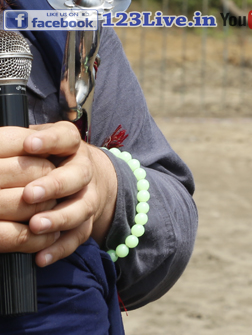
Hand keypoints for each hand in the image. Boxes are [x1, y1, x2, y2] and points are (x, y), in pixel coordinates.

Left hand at [0, 122, 118, 266]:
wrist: (89, 177)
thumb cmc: (52, 159)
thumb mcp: (41, 142)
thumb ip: (19, 141)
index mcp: (71, 147)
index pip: (66, 137)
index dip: (50, 141)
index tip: (29, 144)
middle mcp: (83, 171)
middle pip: (77, 176)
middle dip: (54, 185)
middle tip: (30, 194)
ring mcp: (88, 198)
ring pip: (81, 208)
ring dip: (59, 218)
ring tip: (35, 225)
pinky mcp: (86, 223)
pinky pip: (77, 237)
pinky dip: (59, 248)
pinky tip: (41, 257)